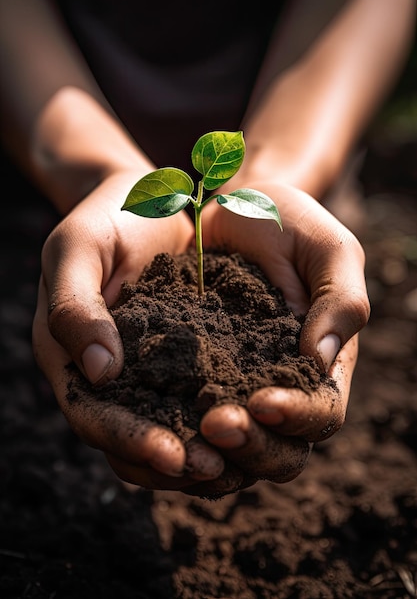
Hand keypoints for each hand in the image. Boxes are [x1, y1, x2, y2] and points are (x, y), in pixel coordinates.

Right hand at [33, 170, 232, 490]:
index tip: (173, 454)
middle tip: (216, 469)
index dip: (130, 440)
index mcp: (70, 359)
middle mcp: (106, 378)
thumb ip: (75, 307)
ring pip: (167, 433)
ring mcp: (145, 372)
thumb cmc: (104, 218)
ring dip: (201, 454)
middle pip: (130, 442)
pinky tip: (254, 426)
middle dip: (172, 461)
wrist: (148, 199)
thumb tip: (101, 373)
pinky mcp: (183, 362)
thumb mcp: (76, 248)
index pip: (93, 417)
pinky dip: (220, 420)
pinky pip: (198, 402)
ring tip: (241, 462)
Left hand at [186, 179, 369, 491]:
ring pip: (229, 449)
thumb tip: (320, 360)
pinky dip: (168, 431)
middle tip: (215, 423)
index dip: (297, 418)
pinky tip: (148, 421)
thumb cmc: (290, 225)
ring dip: (208, 452)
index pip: (321, 413)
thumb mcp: (329, 249)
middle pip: (277, 450)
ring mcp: (232, 387)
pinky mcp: (190, 377)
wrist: (233, 208)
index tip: (263, 401)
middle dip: (250, 445)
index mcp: (321, 367)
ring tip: (183, 435)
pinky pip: (181, 418)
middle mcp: (278, 387)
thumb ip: (341, 301)